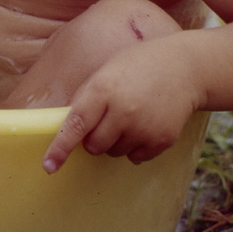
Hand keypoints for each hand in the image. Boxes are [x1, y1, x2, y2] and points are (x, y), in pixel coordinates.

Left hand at [41, 40, 201, 172]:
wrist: (184, 68)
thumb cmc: (138, 65)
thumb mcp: (107, 70)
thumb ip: (87, 97)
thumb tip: (69, 127)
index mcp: (104, 89)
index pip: (75, 124)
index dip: (60, 147)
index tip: (48, 166)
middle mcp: (123, 111)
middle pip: (94, 146)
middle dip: (93, 138)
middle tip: (106, 119)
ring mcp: (144, 127)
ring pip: (114, 153)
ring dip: (115, 141)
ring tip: (131, 115)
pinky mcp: (161, 140)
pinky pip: (136, 157)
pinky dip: (135, 146)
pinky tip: (145, 123)